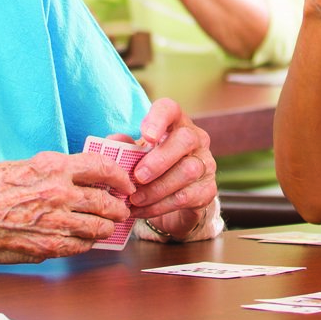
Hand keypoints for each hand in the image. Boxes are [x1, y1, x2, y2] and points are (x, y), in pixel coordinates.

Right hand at [0, 153, 135, 264]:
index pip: (101, 168)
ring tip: (106, 225)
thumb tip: (68, 175)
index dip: (120, 177)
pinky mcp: (46, 249)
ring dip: (106, 227)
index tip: (125, 182)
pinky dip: (87, 243)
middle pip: (106, 202)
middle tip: (120, 208)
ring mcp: (54, 224)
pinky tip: (84, 240)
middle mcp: (58, 195)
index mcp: (51, 167)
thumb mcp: (17, 167)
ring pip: (98, 228)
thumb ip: (47, 172)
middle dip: (118, 207)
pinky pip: (80, 247)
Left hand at [127, 99, 220, 239]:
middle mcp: (196, 139)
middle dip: (159, 160)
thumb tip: (112, 142)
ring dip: (157, 188)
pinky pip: (186, 196)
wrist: (172, 201)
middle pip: (185, 139)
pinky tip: (142, 210)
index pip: (170, 109)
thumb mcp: (136, 156)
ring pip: (188, 170)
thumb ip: (123, 148)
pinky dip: (160, 206)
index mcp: (175, 123)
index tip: (146, 136)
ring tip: (135, 199)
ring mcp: (205, 163)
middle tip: (138, 177)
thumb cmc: (151, 169)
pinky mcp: (208, 189)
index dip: (158, 119)